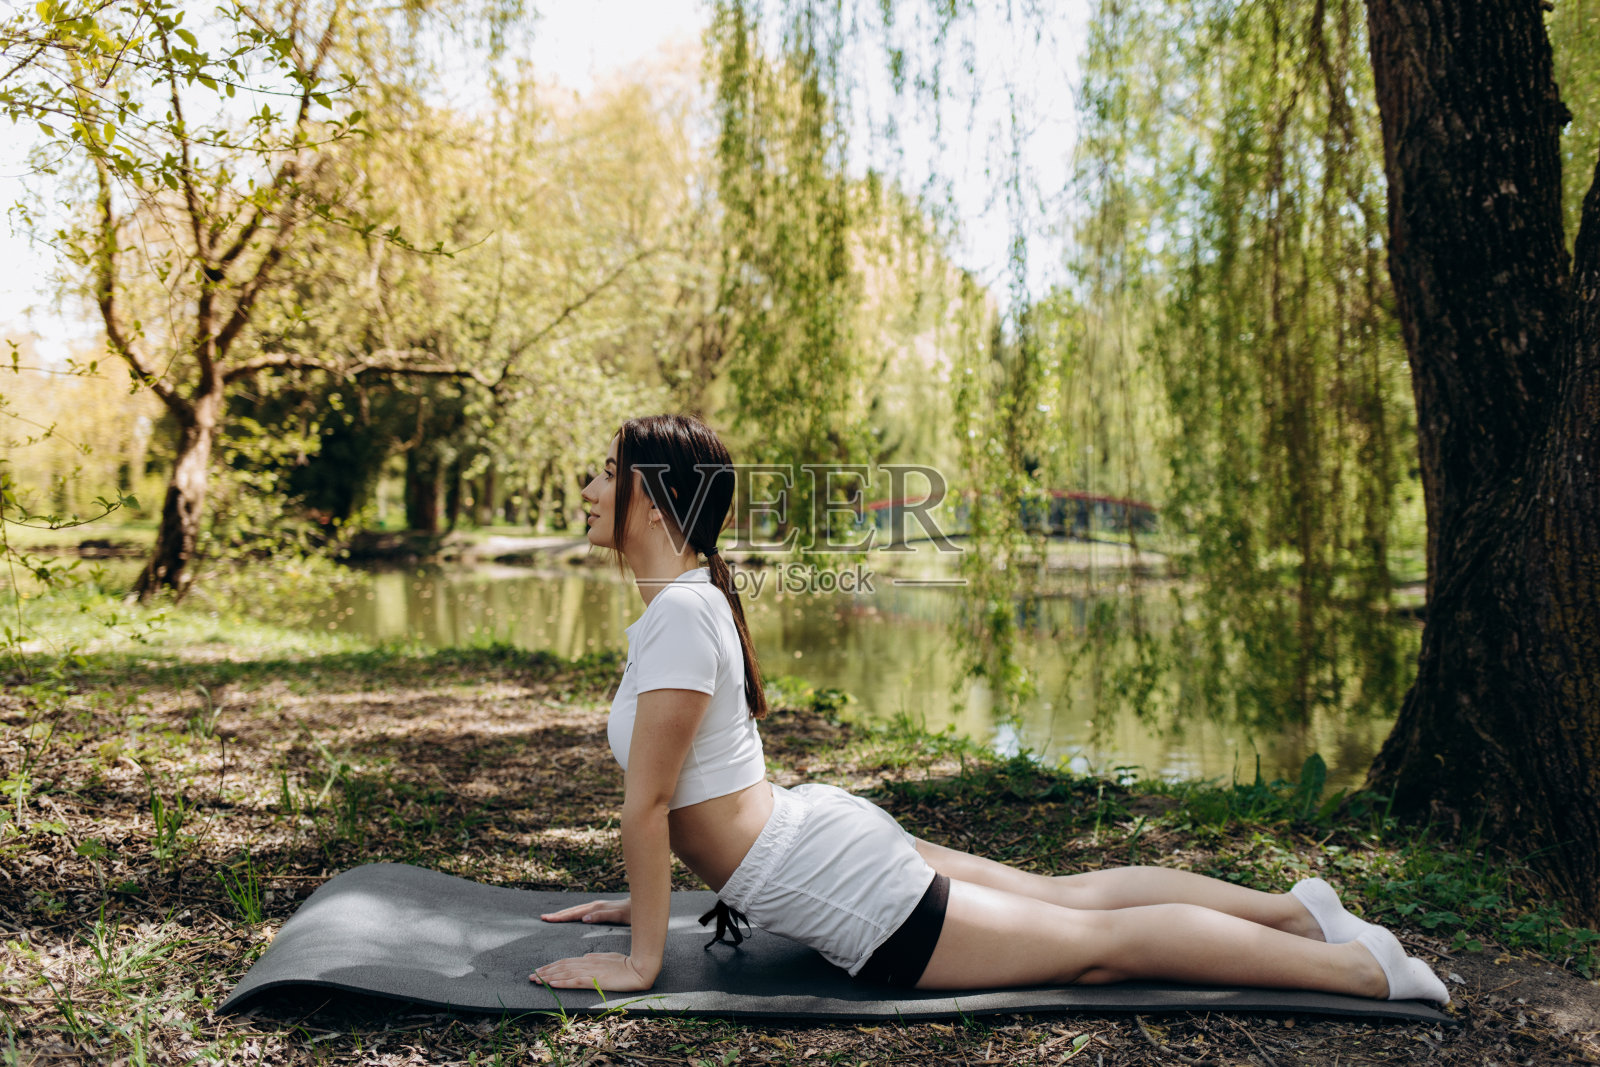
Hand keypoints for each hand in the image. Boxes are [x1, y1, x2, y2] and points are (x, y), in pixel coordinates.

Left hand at [530, 952, 655, 990]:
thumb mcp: (609, 958)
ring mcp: (590, 971)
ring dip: (548, 977)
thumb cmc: (628, 964)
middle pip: (561, 966)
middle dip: (545, 971)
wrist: (640, 968)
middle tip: (530, 976)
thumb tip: (584, 957)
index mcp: (590, 959)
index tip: (540, 970)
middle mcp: (587, 963)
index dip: (552, 966)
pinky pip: (573, 981)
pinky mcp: (594, 980)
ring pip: (564, 973)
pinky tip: (550, 984)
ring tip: (535, 980)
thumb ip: (596, 958)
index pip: (566, 962)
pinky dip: (560, 982)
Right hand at [540, 898, 630, 924]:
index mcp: (596, 908)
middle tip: (543, 918)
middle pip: (573, 910)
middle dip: (558, 915)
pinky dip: (573, 913)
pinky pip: (582, 910)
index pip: (574, 913)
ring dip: (564, 913)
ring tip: (551, 917)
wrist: (644, 902)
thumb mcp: (618, 915)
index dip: (561, 917)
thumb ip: (602, 915)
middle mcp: (595, 906)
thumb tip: (584, 918)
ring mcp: (597, 906)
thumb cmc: (632, 912)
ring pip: (577, 909)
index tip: (548, 919)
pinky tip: (571, 916)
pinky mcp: (601, 908)